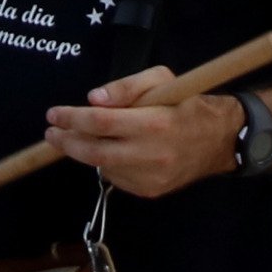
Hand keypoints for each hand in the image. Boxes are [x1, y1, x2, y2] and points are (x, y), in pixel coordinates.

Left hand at [44, 68, 247, 199]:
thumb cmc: (187, 103)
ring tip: (78, 138)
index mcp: (155, 123)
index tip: (54, 114)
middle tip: (51, 133)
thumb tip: (93, 99)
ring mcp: (150, 178)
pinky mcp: (150, 192)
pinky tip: (108, 151)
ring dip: (85, 153)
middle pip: (95, 152)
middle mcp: (151, 155)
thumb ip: (126, 86)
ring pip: (103, 167)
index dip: (73, 118)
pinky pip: (117, 178)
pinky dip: (106, 164)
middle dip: (67, 142)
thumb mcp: (161, 80)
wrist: (220, 140)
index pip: (102, 123)